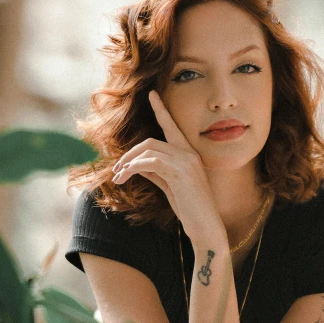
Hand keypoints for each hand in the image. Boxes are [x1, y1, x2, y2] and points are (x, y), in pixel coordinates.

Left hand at [112, 90, 224, 244]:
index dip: (161, 110)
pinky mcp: (180, 173)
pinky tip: (124, 178)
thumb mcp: (170, 187)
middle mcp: (189, 154)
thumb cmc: (190, 210)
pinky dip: (133, 168)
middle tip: (117, 170)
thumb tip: (137, 165)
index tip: (152, 94)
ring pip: (149, 150)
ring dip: (128, 163)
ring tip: (118, 177)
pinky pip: (150, 162)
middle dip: (129, 154)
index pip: (172, 127)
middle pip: (151, 142)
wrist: (207, 228)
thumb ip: (156, 173)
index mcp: (189, 155)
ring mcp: (186, 163)